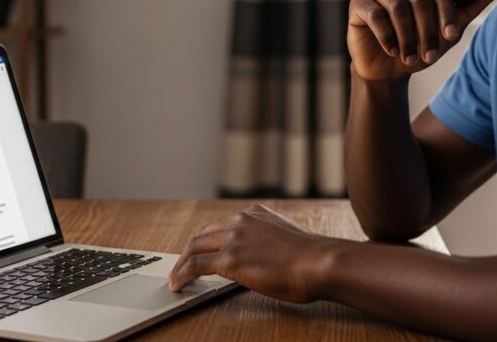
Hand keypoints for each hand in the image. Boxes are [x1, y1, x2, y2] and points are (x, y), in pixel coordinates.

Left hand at [168, 204, 336, 302]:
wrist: (320, 262)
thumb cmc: (312, 258)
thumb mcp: (286, 238)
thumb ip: (267, 240)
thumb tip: (262, 257)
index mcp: (255, 213)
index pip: (221, 224)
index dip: (206, 240)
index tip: (200, 250)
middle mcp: (241, 219)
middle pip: (203, 234)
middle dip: (190, 251)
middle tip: (181, 266)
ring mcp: (234, 237)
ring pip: (195, 247)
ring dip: (182, 263)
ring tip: (176, 278)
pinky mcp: (230, 258)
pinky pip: (196, 265)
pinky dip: (183, 274)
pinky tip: (178, 284)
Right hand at [348, 0, 496, 81]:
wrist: (388, 70)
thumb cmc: (418, 48)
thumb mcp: (446, 34)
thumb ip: (466, 11)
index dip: (447, 12)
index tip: (452, 37)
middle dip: (426, 30)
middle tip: (430, 56)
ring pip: (396, 5)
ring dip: (406, 36)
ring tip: (409, 57)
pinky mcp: (358, 3)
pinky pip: (374, 13)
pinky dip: (386, 35)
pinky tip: (392, 51)